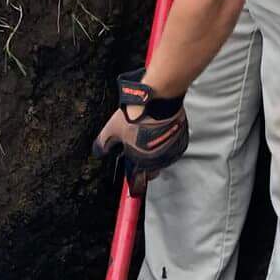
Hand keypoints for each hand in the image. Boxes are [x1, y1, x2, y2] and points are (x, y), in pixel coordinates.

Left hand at [95, 70, 188, 191]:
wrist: (157, 99)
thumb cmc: (136, 115)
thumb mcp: (111, 130)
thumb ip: (103, 144)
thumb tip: (98, 152)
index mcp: (141, 162)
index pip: (138, 180)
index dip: (133, 178)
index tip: (132, 175)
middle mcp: (159, 160)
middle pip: (151, 170)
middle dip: (144, 163)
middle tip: (138, 150)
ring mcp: (172, 151)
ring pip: (163, 159)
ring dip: (156, 153)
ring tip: (148, 137)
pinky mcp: (181, 140)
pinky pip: (173, 147)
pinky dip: (167, 143)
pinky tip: (160, 132)